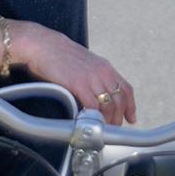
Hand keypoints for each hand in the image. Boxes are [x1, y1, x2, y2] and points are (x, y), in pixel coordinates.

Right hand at [16, 24, 136, 125]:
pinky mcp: (78, 83)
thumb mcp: (85, 64)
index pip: (126, 88)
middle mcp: (102, 72)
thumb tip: (97, 96)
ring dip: (106, 121)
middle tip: (111, 130)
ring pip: (108, 105)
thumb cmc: (60, 55)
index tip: (131, 118)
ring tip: (101, 130)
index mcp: (105, 67)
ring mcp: (91, 77)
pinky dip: (93, 117)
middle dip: (117, 118)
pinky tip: (89, 123)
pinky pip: (92, 105)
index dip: (130, 106)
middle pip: (119, 100)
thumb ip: (94, 78)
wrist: (43, 45)